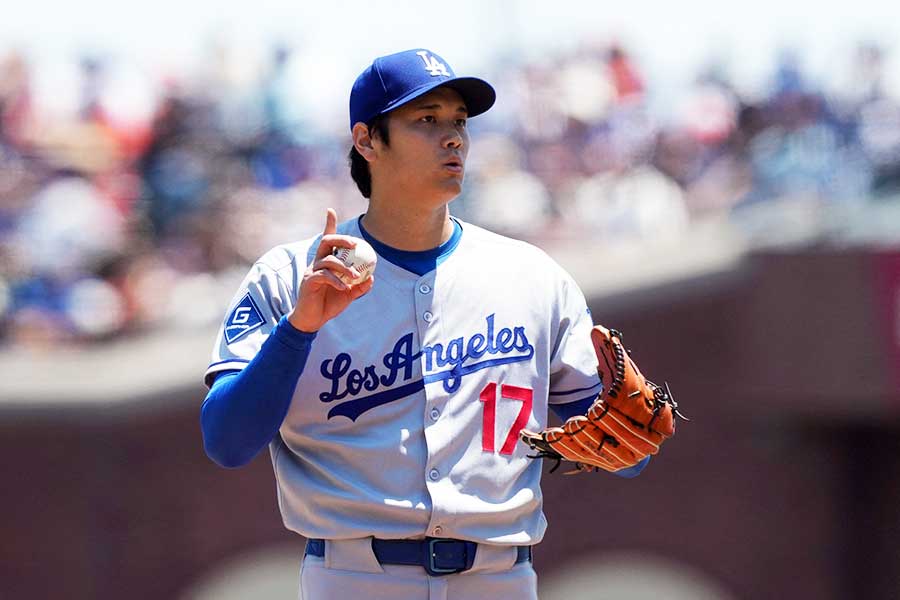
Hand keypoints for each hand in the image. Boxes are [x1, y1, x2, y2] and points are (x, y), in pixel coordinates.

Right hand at [287, 208, 373, 332]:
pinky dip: (336, 281)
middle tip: (355, 245)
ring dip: (344, 267)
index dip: (329, 223)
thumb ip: (359, 286)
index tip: (330, 210)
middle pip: (326, 241)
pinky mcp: (308, 281)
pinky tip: (345, 288)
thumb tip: (371, 277)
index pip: (327, 239)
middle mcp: (317, 262)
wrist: (313, 320)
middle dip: (341, 239)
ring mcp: (311, 271)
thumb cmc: (329, 304)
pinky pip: (324, 276)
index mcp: (326, 261)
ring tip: (355, 276)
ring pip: (328, 260)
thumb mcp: (348, 295)